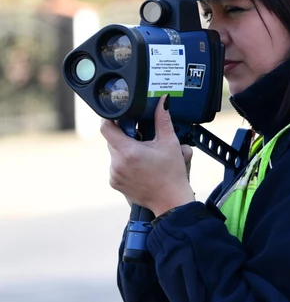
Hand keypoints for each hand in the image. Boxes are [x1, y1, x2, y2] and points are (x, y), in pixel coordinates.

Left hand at [100, 95, 195, 217]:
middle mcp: (116, 163)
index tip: (122, 117)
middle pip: (112, 140)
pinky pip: (115, 167)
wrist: (170, 200)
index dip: (112, 119)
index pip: (106, 128)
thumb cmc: (172, 174)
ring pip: (114, 154)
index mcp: (128, 151)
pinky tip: (140, 167)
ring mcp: (114, 174)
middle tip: (141, 137)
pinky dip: (125, 163)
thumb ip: (163, 120)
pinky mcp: (115, 183)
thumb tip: (163, 101)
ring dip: (125, 150)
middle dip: (124, 135)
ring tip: (144, 155)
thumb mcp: (170, 143)